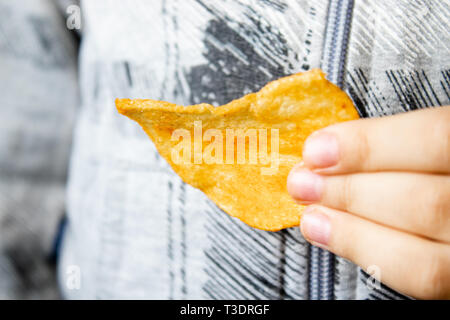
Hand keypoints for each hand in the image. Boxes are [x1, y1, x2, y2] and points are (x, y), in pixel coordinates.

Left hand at [287, 106, 449, 298]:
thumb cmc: (438, 167)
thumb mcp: (434, 146)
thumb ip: (398, 146)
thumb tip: (327, 150)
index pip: (435, 138)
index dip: (369, 146)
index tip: (318, 149)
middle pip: (424, 201)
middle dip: (349, 191)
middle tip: (304, 182)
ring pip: (423, 256)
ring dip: (351, 231)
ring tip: (311, 213)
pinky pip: (421, 278)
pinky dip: (366, 254)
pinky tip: (330, 234)